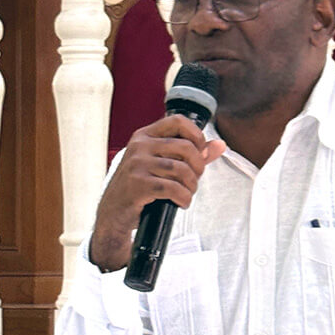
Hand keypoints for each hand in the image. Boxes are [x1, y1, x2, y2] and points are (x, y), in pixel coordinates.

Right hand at [88, 115, 225, 271]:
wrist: (114, 213)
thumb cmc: (141, 186)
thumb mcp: (162, 164)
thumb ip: (192, 153)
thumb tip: (220, 145)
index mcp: (145, 135)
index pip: (178, 121)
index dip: (196, 135)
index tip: (199, 151)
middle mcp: (139, 146)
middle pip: (186, 147)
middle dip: (198, 166)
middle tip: (194, 179)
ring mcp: (136, 165)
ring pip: (181, 169)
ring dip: (191, 185)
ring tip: (187, 192)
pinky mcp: (137, 185)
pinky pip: (173, 188)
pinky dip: (184, 198)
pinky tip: (181, 202)